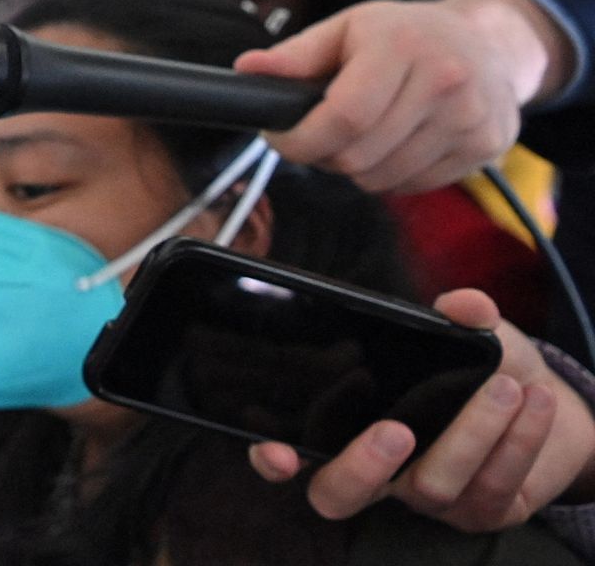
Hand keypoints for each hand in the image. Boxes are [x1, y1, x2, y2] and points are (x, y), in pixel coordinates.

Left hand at [234, 0, 569, 192]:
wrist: (488, 43)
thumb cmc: (405, 34)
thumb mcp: (348, 28)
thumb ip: (296, 55)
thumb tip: (246, 70)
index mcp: (403, 46)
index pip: (344, 116)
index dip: (301, 139)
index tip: (280, 137)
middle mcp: (445, 82)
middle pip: (358, 155)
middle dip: (321, 155)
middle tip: (317, 135)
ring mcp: (471, 118)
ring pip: (382, 178)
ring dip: (354, 167)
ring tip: (358, 135)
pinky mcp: (485, 147)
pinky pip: (413, 184)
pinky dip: (390, 174)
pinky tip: (394, 142)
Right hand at [247, 290, 594, 530]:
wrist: (543, 400)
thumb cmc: (484, 366)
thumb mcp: (470, 332)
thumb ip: (461, 314)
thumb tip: (461, 306)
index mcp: (351, 423)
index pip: (294, 451)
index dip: (274, 458)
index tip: (277, 449)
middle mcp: (379, 469)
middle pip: (337, 496)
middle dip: (359, 468)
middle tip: (396, 430)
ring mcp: (426, 495)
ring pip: (430, 486)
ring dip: (471, 433)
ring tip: (506, 388)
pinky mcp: (479, 511)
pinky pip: (491, 488)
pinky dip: (516, 442)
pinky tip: (533, 405)